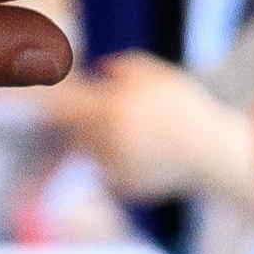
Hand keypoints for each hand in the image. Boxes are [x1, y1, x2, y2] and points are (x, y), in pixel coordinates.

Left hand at [52, 49, 253, 211]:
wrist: (211, 153)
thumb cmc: (185, 108)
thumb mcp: (157, 75)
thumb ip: (125, 67)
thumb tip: (99, 67)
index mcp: (112, 111)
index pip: (66, 108)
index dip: (52, 103)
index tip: (43, 100)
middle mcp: (108, 142)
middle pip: (78, 133)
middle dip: (86, 124)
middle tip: (111, 116)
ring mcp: (115, 167)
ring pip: (92, 153)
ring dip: (100, 143)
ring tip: (135, 133)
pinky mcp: (125, 187)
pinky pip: (110, 172)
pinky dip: (119, 163)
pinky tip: (146, 153)